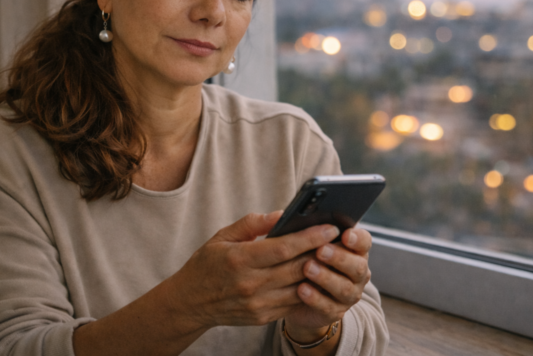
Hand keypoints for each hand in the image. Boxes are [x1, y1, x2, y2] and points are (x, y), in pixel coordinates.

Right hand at [168, 212, 340, 330]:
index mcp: (239, 260)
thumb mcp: (223, 236)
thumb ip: (253, 223)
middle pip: (296, 267)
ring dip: (320, 272)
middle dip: (322, 252)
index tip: (331, 227)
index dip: (310, 237)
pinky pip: (293, 302)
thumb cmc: (207, 264)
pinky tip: (318, 275)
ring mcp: (258, 304)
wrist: (190, 303)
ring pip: (300, 287)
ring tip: (334, 256)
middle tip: (342, 239)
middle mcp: (250, 284)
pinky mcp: (262, 317)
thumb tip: (283, 214)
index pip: (283, 248)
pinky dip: (308, 288)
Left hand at [284, 227, 372, 340]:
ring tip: (307, 268)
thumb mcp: (308, 243)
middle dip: (339, 258)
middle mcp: (357, 272)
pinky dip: (315, 298)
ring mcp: (349, 294)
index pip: (364, 241)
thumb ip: (306, 230)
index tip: (345, 234)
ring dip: (326, 277)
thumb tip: (286, 215)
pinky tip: (301, 289)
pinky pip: (328, 307)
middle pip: (357, 266)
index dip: (357, 239)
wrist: (301, 297)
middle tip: (320, 250)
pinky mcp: (336, 311)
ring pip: (344, 288)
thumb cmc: (306, 260)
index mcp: (354, 250)